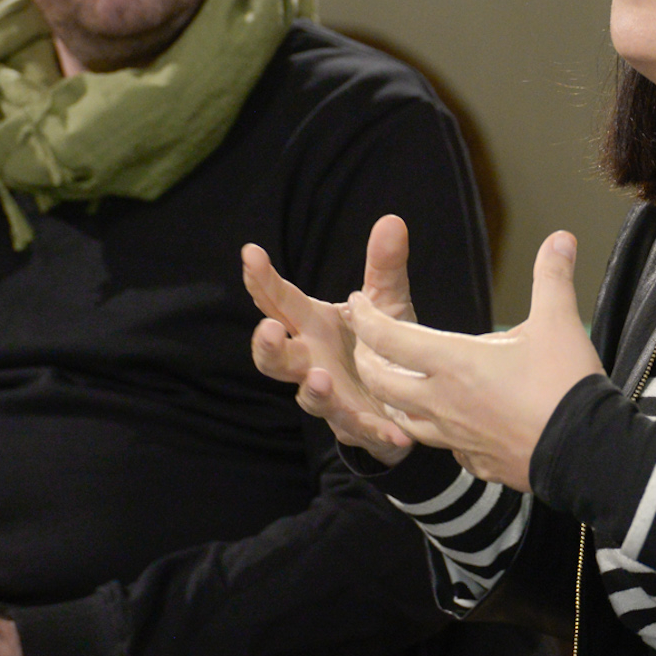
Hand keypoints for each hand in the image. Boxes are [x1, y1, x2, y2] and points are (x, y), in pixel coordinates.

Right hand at [244, 215, 419, 463]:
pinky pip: (366, 432)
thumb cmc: (381, 346)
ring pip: (311, 398)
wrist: (403, 398)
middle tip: (269, 329)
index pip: (280, 302)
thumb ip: (385, 268)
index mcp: (314, 328)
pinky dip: (380, 435)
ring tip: (319, 378)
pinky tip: (397, 434)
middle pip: (276, 358)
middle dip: (268, 346)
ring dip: (312, 390)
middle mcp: (313, 363)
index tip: (251, 254)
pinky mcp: (363, 427)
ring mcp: (334, 398)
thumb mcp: (387, 303)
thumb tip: (393, 220)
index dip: (262, 280)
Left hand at [349, 231, 602, 490]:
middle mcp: (444, 402)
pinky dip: (438, 431)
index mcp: (454, 363)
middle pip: (381, 383)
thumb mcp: (558, 322)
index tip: (356, 302)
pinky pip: (445, 446)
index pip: (388, 337)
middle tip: (366, 345)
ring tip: (395, 386)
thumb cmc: (565, 386)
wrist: (587, 452)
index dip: (366, 317)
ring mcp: (457, 437)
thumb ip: (552, 276)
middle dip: (366, 360)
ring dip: (392, 400)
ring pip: (406, 419)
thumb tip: (561, 238)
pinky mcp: (476, 462)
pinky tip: (451, 425)